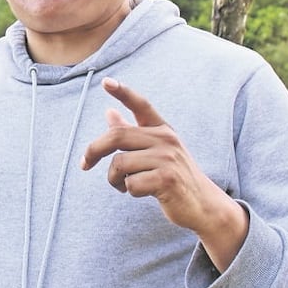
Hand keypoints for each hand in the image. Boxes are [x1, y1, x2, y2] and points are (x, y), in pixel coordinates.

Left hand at [80, 77, 246, 268]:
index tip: (105, 81)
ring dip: (114, 179)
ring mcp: (168, 159)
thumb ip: (132, 132)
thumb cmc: (173, 175)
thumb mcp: (156, 151)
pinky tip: (140, 192)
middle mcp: (166, 140)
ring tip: (124, 185)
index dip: (123, 92)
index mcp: (162, 130)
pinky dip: (129, 191)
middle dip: (94, 150)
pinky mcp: (167, 180)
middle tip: (84, 164)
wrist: (203, 205)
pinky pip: (131, 184)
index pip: (141, 105)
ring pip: (120, 163)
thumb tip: (109, 112)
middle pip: (117, 136)